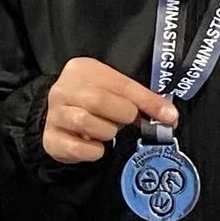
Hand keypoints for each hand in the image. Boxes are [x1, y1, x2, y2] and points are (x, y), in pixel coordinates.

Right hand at [43, 56, 175, 164]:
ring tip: (106, 130)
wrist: (58, 117)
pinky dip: (94, 151)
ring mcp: (54, 114)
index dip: (148, 101)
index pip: (121, 84)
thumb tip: (169, 116)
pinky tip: (94, 144)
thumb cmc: (93, 103)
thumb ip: (140, 101)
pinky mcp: (50, 139)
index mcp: (83, 70)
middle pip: (99, 100)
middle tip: (127, 121)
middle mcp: (63, 89)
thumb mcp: (115, 92)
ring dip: (107, 132)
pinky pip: (78, 148)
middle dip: (123, 115)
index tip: (169, 117)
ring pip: (87, 123)